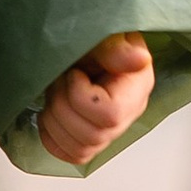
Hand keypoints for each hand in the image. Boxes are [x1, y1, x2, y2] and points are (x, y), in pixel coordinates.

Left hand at [37, 32, 153, 165]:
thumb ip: (115, 48)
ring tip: (55, 93)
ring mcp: (110, 131)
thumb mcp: (103, 35)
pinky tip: (50, 114)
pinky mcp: (91, 139)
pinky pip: (71, 155)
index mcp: (136, 88)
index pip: (110, 115)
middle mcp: (128, 114)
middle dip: (62, 106)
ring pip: (80, 150)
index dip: (80, 97)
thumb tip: (140, 59)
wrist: (81, 42)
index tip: (74, 73)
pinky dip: (52, 137)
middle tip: (60, 80)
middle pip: (92, 136)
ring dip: (54, 121)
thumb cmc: (92, 36)